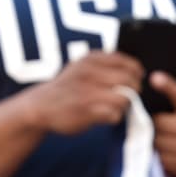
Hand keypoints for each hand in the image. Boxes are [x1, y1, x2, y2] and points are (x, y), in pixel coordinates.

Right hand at [26, 51, 143, 135]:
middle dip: (133, 91)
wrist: (39, 105)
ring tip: (113, 107)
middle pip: (130, 81)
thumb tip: (136, 71)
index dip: (135, 74)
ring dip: (123, 106)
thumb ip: (104, 65)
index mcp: (90, 59)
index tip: (131, 82)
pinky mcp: (86, 110)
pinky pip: (114, 115)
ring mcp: (87, 91)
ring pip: (125, 98)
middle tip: (125, 98)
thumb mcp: (81, 67)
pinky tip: (103, 116)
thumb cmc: (66, 88)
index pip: (128, 64)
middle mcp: (89, 72)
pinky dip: (113, 117)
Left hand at [150, 71, 175, 176]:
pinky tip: (169, 153)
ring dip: (154, 143)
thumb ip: (175, 93)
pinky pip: (163, 164)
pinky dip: (161, 158)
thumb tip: (154, 78)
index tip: (155, 78)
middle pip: (160, 127)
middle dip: (153, 126)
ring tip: (162, 139)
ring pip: (158, 146)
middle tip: (156, 126)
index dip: (168, 86)